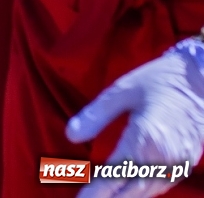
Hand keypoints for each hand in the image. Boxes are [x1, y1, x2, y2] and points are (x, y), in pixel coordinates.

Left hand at [66, 39, 203, 197]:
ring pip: (148, 191)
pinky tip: (130, 190)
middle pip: (131, 191)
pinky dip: (144, 191)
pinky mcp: (187, 161)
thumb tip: (71, 136)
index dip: (94, 192)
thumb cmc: (159, 79)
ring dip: (126, 197)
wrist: (202, 77)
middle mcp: (163, 157)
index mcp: (143, 140)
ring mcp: (178, 162)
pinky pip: (162, 184)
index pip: (113, 176)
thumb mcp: (121, 91)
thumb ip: (95, 115)